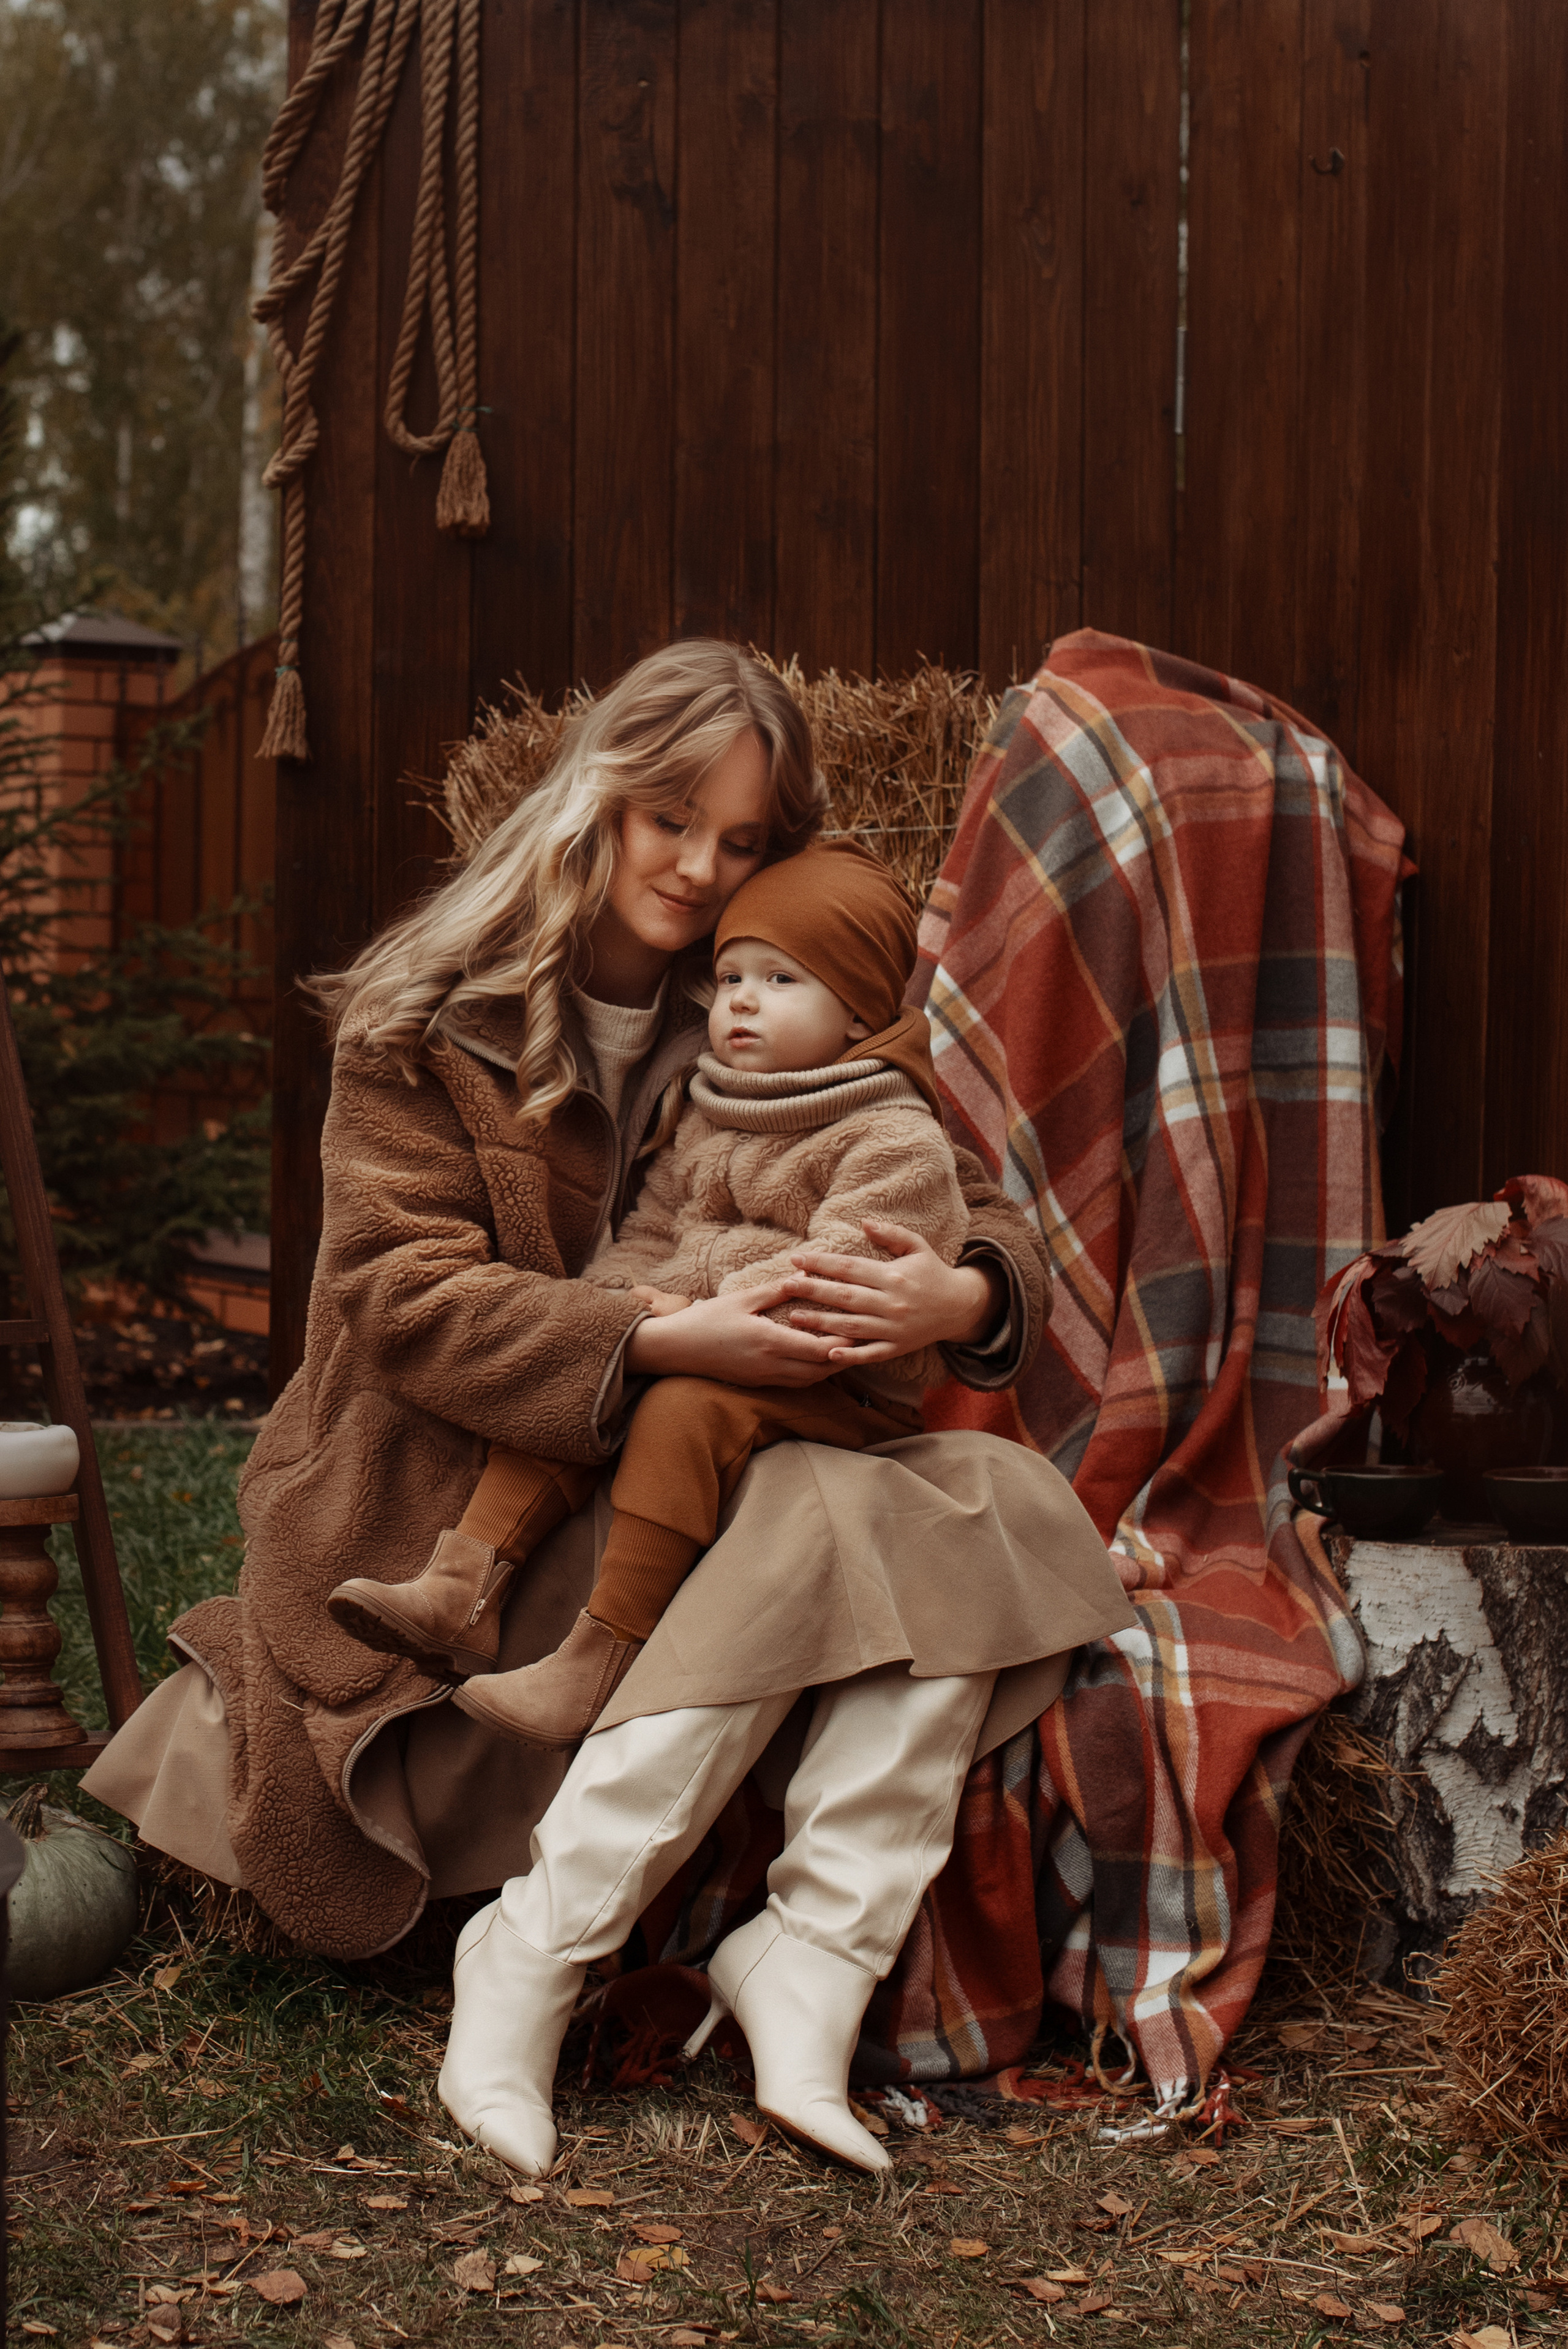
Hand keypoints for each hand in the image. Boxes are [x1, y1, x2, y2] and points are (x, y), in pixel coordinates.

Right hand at [624, 1281, 842, 1386]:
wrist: (674, 1349)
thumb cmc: (706, 1320)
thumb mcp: (742, 1298)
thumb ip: (777, 1290)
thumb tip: (806, 1275)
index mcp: (769, 1342)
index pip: (818, 1349)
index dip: (844, 1343)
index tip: (861, 1330)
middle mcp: (770, 1365)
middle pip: (819, 1370)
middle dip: (844, 1359)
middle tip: (863, 1343)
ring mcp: (763, 1378)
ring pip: (808, 1380)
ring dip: (829, 1369)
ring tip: (847, 1352)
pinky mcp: (756, 1383)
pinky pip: (792, 1383)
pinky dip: (810, 1374)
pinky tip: (817, 1361)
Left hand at [773, 1220, 1005, 1365]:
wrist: (961, 1307)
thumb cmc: (933, 1273)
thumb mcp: (917, 1246)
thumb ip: (891, 1234)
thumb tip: (863, 1222)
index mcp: (893, 1276)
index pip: (849, 1268)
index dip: (821, 1264)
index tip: (796, 1259)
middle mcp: (891, 1303)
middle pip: (844, 1297)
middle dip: (812, 1291)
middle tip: (784, 1286)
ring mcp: (894, 1328)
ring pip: (851, 1327)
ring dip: (821, 1323)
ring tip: (794, 1317)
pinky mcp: (897, 1348)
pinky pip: (870, 1354)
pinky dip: (849, 1355)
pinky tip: (827, 1354)